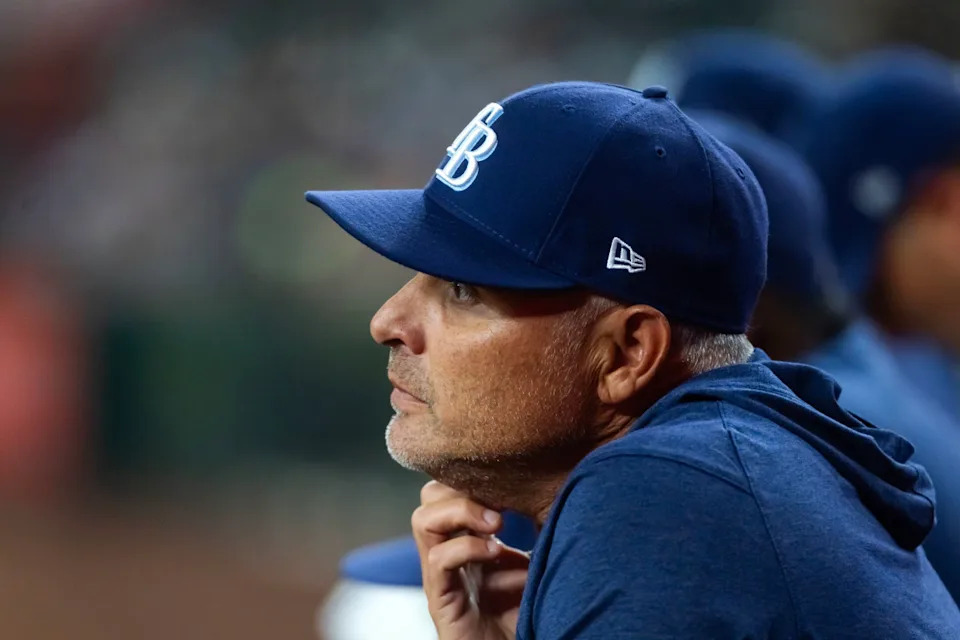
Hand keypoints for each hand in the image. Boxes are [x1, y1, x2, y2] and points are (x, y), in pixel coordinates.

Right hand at [412, 481, 529, 639]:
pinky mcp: (442, 600)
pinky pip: (438, 559)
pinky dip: (467, 547)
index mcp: (471, 538)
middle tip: (500, 502)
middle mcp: (451, 552)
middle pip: (430, 495)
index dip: (476, 475)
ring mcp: (442, 576)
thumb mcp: (538, 561)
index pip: (452, 486)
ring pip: (423, 519)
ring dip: (461, 511)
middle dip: (462, 486)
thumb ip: (540, 530)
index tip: (512, 480)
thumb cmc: (532, 612)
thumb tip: (561, 488)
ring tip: (497, 524)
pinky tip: (495, 552)